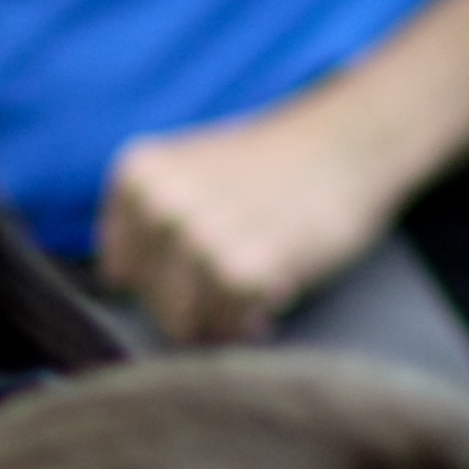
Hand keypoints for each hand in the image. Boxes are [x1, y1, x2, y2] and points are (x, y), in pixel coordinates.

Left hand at [97, 92, 405, 343]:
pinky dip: (251, 318)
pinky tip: (274, 286)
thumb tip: (117, 284)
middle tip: (233, 275)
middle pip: (150, 303)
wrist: (351, 142)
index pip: (120, 272)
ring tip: (251, 281)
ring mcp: (198, 239)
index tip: (195, 266)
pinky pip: (226, 327)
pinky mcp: (241, 271)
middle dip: (191, 301)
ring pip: (182, 322)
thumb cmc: (274, 163)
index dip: (162, 280)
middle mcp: (159, 205)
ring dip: (219, 315)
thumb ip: (148, 219)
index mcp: (139, 178)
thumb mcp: (188, 170)